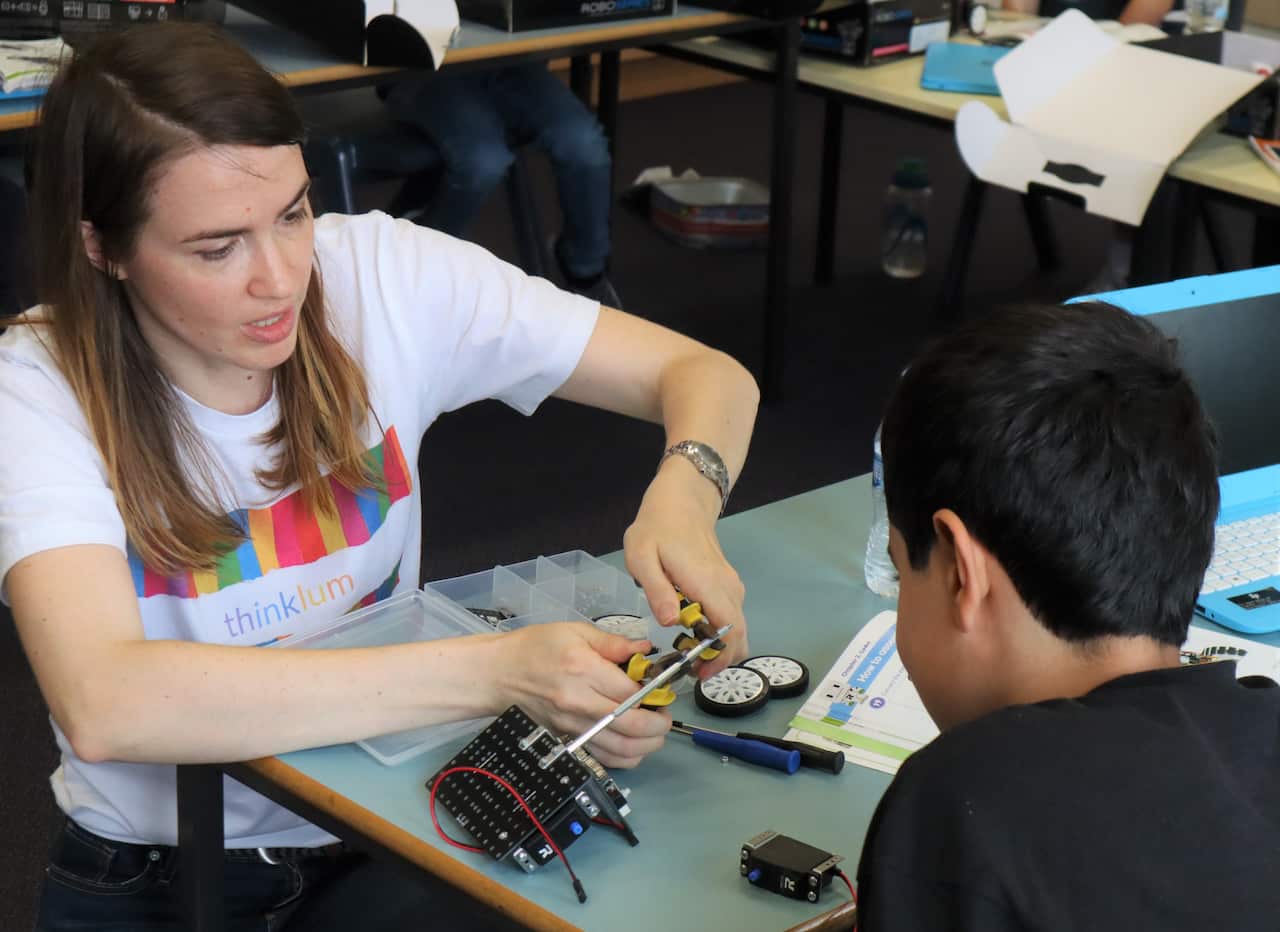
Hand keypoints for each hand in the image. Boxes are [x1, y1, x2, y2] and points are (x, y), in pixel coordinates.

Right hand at [489, 622, 669, 768]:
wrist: (499, 674)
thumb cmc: (535, 648)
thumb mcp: (575, 632)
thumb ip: (614, 643)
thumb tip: (645, 650)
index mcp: (583, 670)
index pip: (632, 692)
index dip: (655, 694)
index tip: (661, 689)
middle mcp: (579, 703)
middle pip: (632, 727)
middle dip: (659, 725)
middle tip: (665, 714)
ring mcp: (573, 726)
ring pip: (622, 750)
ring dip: (648, 745)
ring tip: (655, 730)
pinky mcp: (568, 739)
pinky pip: (604, 759)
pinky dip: (627, 757)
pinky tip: (634, 743)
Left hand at [624, 463, 748, 677]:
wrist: (681, 500)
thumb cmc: (657, 528)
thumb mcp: (643, 556)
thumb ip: (657, 590)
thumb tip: (671, 623)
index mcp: (708, 584)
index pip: (730, 630)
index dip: (720, 658)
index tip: (700, 673)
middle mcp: (728, 588)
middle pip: (739, 635)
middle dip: (719, 659)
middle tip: (690, 671)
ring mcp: (731, 585)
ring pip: (737, 628)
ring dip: (718, 647)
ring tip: (687, 654)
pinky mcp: (728, 584)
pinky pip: (730, 616)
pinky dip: (718, 633)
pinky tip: (693, 633)